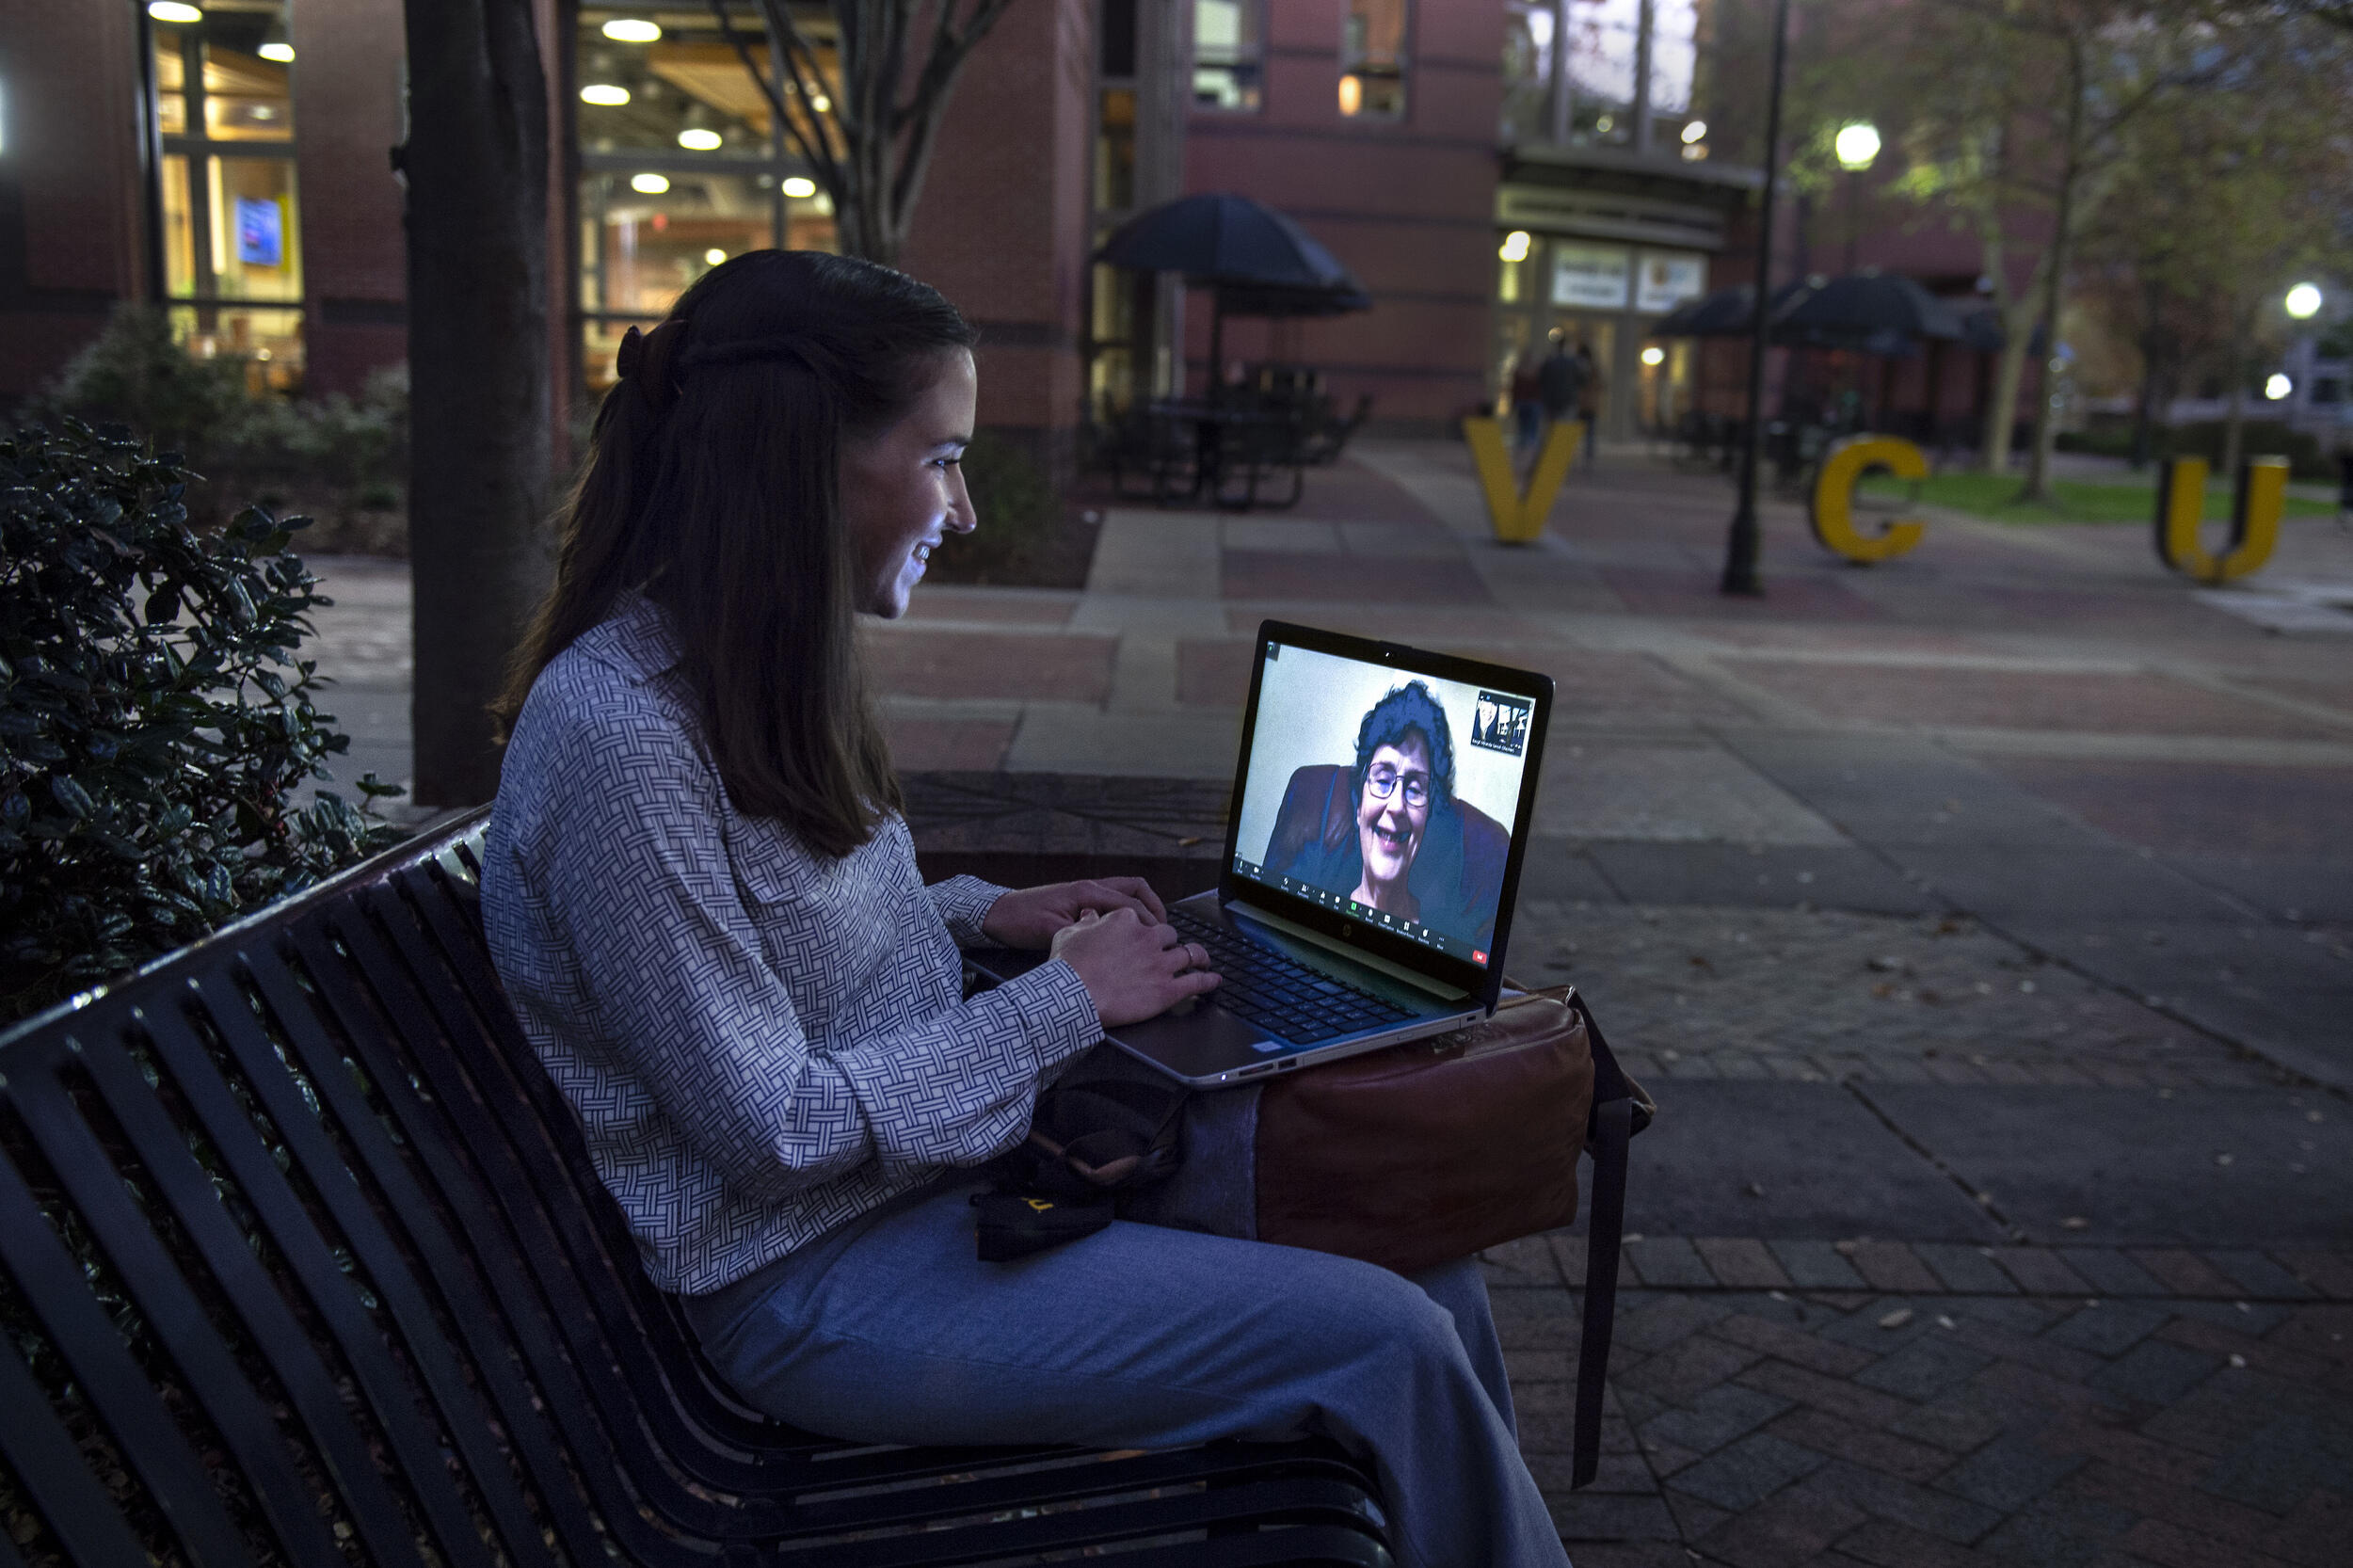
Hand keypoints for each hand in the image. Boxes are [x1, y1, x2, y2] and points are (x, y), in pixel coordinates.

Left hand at [981, 877, 1167, 949]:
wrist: (996, 914)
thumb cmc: (1020, 922)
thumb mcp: (1052, 932)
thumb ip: (1084, 934)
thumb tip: (1113, 943)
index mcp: (1086, 892)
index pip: (1131, 903)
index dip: (1149, 922)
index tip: (1159, 940)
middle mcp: (1089, 887)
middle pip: (1136, 888)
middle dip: (1154, 907)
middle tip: (1164, 931)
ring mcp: (1084, 893)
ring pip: (1125, 893)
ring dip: (1141, 909)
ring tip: (1152, 931)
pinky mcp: (1079, 902)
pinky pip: (1112, 902)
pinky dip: (1126, 913)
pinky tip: (1127, 933)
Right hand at [1050, 908, 1218, 1027]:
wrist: (1073, 995)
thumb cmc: (1068, 966)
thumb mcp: (1069, 934)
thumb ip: (1085, 922)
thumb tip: (1091, 914)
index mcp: (1126, 921)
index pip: (1143, 921)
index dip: (1144, 930)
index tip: (1143, 938)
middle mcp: (1148, 938)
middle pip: (1169, 936)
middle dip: (1171, 943)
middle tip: (1173, 950)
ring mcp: (1160, 964)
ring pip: (1189, 954)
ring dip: (1199, 957)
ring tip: (1204, 960)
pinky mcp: (1167, 990)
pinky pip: (1197, 983)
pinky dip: (1209, 981)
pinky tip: (1214, 980)